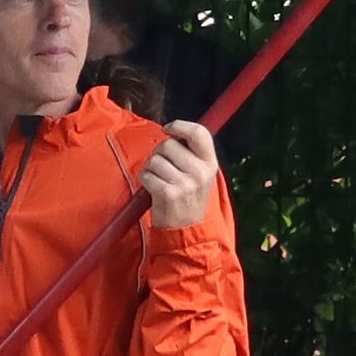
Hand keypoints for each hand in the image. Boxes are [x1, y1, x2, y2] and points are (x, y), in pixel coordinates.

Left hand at [135, 116, 220, 232]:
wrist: (186, 230)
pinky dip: (145, 179)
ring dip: (151, 168)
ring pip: (155, 159)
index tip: (168, 130)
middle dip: (160, 153)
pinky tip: (153, 189)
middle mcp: (200, 172)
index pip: (199, 132)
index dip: (180, 126)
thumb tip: (173, 129)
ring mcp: (185, 183)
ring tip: (160, 181)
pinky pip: (146, 174)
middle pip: (169, 144)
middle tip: (165, 169)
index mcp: (210, 163)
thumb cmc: (188, 197)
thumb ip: (192, 153)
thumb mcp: (200, 174)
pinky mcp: (168, 193)